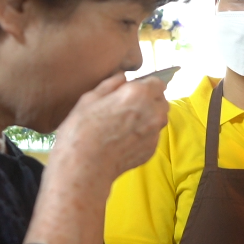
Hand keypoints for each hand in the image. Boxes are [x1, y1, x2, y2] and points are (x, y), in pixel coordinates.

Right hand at [52, 73, 168, 189]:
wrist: (84, 166)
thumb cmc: (81, 129)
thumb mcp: (90, 98)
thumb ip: (111, 84)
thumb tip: (122, 76)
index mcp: (139, 94)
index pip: (157, 82)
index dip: (145, 85)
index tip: (133, 91)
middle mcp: (153, 112)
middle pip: (161, 101)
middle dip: (149, 101)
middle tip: (128, 108)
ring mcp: (155, 133)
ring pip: (159, 119)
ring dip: (149, 117)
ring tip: (126, 124)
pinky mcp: (152, 150)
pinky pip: (152, 136)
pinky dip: (143, 135)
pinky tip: (124, 140)